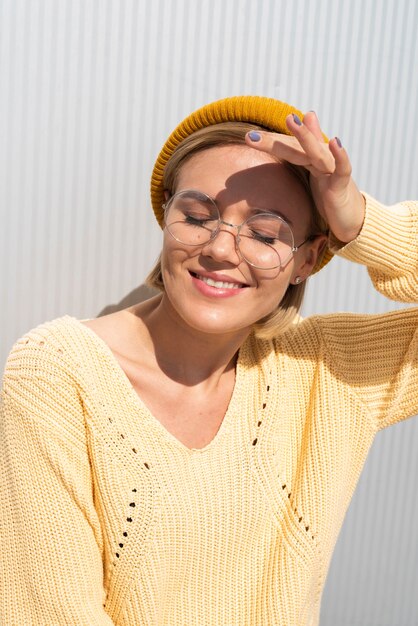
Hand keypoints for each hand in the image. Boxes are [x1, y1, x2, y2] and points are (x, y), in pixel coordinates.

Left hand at [245, 111, 364, 243]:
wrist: (353, 217)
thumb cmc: (331, 193)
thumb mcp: (316, 171)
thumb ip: (307, 148)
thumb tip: (308, 115)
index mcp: (309, 159)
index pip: (286, 147)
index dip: (268, 142)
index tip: (247, 137)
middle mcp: (320, 159)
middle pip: (295, 147)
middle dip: (274, 140)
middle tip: (251, 135)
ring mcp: (331, 170)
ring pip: (315, 153)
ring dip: (305, 136)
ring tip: (292, 120)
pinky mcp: (342, 184)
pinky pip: (342, 168)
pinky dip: (340, 155)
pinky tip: (335, 141)